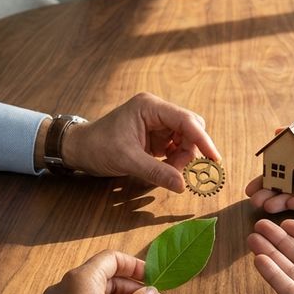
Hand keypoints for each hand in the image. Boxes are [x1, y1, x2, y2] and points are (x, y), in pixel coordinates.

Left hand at [63, 93, 220, 191]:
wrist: (78, 149)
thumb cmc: (98, 147)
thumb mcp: (127, 160)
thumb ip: (157, 172)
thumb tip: (183, 186)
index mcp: (150, 107)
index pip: (186, 120)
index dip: (203, 139)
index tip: (214, 159)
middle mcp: (157, 111)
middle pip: (190, 128)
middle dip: (190, 151)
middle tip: (181, 172)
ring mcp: (157, 123)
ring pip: (185, 140)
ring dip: (182, 159)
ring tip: (167, 173)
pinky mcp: (155, 136)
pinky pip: (175, 147)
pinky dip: (175, 161)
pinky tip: (165, 170)